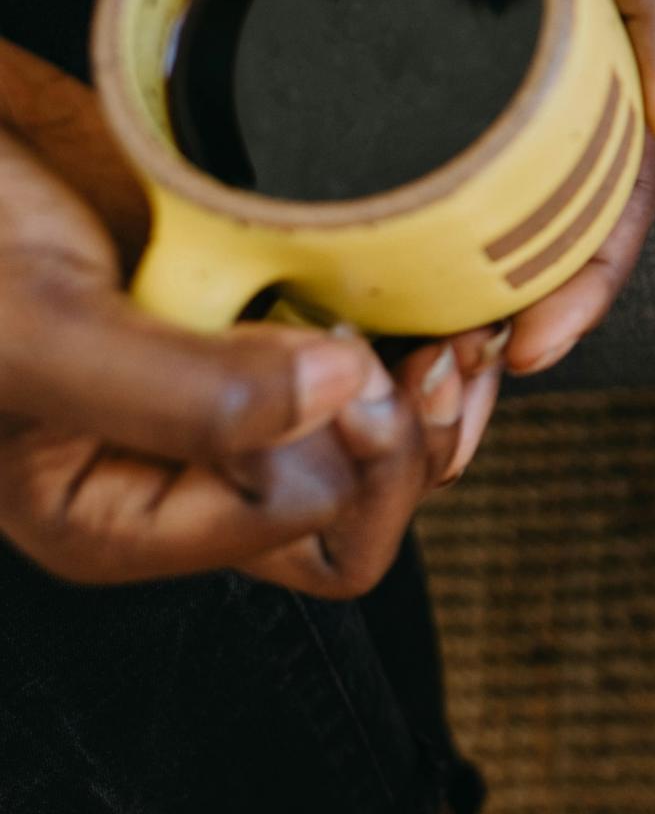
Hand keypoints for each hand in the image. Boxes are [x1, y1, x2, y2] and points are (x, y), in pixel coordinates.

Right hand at [0, 42, 478, 594]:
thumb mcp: (31, 333)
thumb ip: (174, 392)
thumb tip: (338, 392)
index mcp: (129, 515)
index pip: (312, 530)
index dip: (358, 450)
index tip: (350, 358)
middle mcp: (194, 467)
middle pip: (369, 500)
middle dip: (423, 435)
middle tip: (434, 355)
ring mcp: (239, 389)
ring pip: (391, 430)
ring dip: (443, 385)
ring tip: (453, 325)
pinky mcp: (267, 309)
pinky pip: (382, 343)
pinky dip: (426, 319)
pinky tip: (440, 284)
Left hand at [181, 0, 654, 374]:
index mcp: (577, 28)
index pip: (600, 187)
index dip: (582, 282)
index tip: (532, 349)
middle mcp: (489, 56)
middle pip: (504, 221)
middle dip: (487, 317)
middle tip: (440, 390)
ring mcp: (390, 52)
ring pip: (406, 204)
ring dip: (396, 293)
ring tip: (360, 362)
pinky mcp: (293, 31)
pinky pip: (300, 146)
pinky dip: (299, 221)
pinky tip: (274, 280)